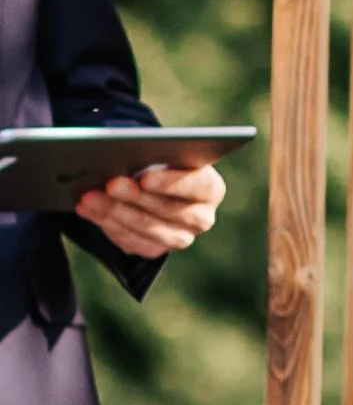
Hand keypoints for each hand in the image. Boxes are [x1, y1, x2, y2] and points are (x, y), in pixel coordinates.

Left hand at [75, 162, 225, 260]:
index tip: (146, 178)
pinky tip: (89, 211)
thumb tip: (123, 156)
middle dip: (137, 198)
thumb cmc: (157, 162)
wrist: (150, 184)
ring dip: (116, 213)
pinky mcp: (155, 249)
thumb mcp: (160, 154)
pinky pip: (132, 242)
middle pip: (170, 210)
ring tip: (90, 198)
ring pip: (149, 230)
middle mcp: (201, 217)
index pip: (199, 186)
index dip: (172, 183)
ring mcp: (180, 238)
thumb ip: (152, 155)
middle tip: (111, 185)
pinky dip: (108, 225)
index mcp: (210, 188)